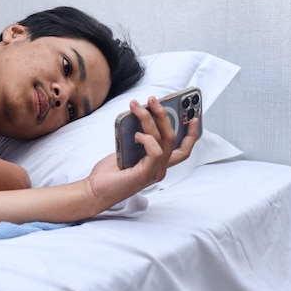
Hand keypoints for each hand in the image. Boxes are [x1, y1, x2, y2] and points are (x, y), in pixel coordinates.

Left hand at [85, 97, 197, 211]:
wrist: (96, 190)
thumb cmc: (110, 173)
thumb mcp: (128, 149)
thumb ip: (139, 138)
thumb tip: (143, 116)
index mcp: (158, 163)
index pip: (182, 150)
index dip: (191, 134)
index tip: (194, 117)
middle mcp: (160, 168)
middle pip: (173, 138)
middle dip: (164, 115)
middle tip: (152, 100)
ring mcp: (154, 172)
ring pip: (163, 140)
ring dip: (150, 119)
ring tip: (136, 106)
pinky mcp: (145, 175)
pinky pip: (155, 152)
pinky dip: (147, 139)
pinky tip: (136, 134)